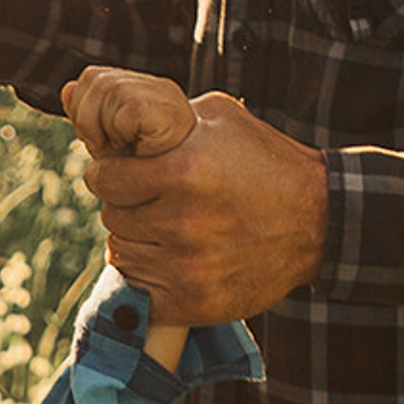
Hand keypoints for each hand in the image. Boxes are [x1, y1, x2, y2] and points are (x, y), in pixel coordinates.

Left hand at [67, 69, 327, 323]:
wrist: (320, 221)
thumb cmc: (264, 162)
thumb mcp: (219, 119)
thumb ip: (156, 111)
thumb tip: (84, 100)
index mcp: (184, 171)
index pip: (103, 178)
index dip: (112, 173)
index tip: (127, 172)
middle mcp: (182, 222)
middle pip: (112, 215)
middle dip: (129, 204)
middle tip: (160, 199)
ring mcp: (186, 267)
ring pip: (122, 252)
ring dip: (139, 239)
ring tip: (175, 227)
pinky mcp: (191, 302)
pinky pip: (138, 287)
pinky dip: (149, 273)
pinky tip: (176, 256)